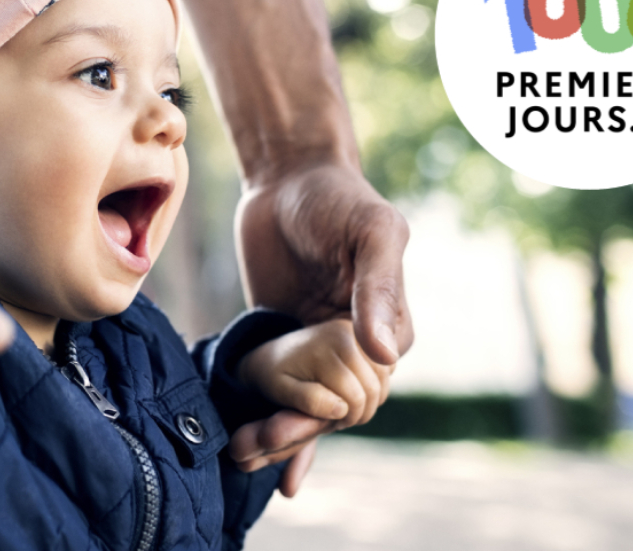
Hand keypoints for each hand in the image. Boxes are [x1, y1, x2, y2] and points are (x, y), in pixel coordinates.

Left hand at [233, 161, 411, 493]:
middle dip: (300, 429)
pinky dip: (270, 419)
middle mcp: (354, 345)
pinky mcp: (280, 340)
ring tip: (244, 457)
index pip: (367, 386)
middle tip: (261, 443)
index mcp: (388, 327)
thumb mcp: (371, 232)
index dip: (338, 407)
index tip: (310, 419)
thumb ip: (380, 288)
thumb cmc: (338, 198)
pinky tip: (253, 454)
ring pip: (304, 405)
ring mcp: (316, 346)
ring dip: (279, 435)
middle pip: (333, 406)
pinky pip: (277, 387)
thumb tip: (384, 354)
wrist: (288, 175)